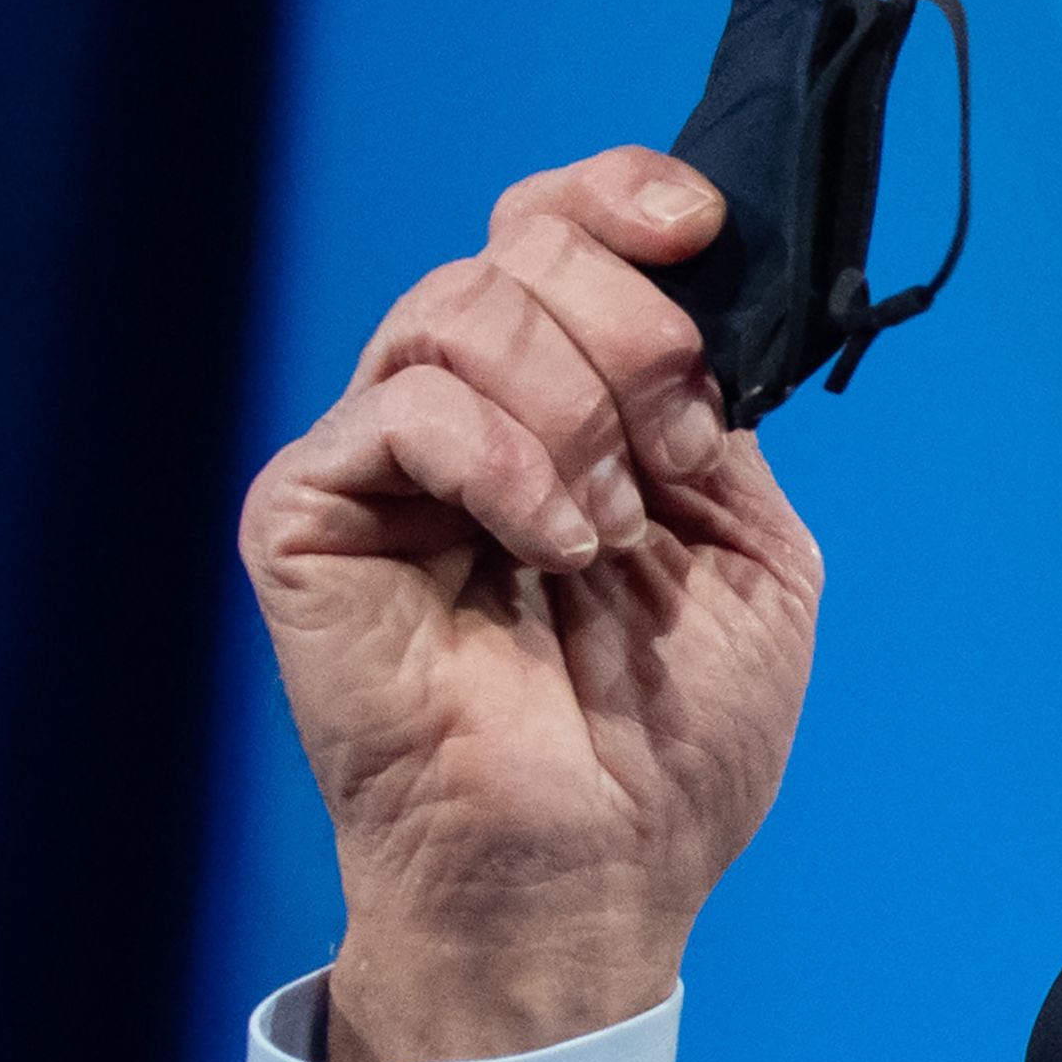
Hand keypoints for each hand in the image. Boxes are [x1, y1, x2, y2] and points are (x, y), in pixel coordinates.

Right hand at [238, 148, 823, 1061]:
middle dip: (634, 330)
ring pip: (460, 307)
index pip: (557, 222)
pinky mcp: (307, 513)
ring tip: (611, 532)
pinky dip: (506, 462)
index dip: (626, 193)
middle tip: (679, 448)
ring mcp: (380, 457)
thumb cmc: (672, 737)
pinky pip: (403, 407)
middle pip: (519, 243)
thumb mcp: (753, 543)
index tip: (699, 227)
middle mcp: (466, 407)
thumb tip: (706, 297)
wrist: (602, 869)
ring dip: (578, 409)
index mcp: (568, 399)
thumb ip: (726, 413)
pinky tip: (552, 545)